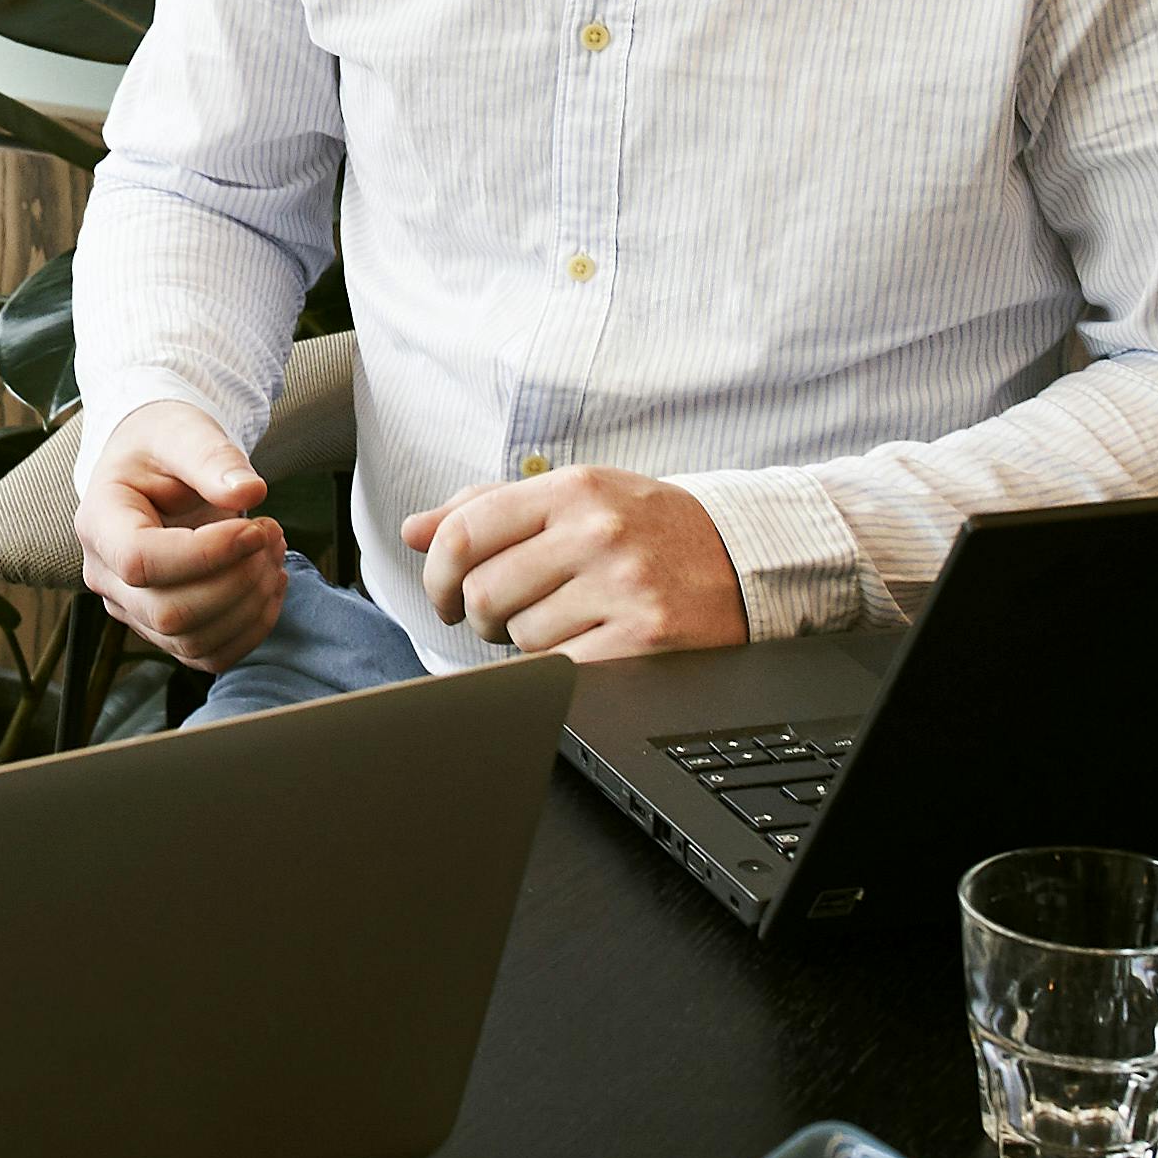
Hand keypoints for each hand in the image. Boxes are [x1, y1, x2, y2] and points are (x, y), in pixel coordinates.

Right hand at [81, 401, 287, 675]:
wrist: (156, 464)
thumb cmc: (163, 444)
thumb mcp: (184, 432)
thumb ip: (213, 457)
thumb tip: (249, 492)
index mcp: (99, 522)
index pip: (141, 561)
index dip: (206, 554)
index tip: (254, 527)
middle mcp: (105, 574)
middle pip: (169, 612)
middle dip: (237, 581)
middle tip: (272, 534)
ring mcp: (131, 608)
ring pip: (193, 641)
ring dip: (251, 605)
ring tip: (275, 553)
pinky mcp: (163, 628)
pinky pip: (209, 654)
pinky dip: (251, 629)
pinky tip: (271, 585)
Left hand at [410, 464, 749, 659]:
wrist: (743, 558)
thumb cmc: (647, 528)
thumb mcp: (576, 496)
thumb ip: (490, 507)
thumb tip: (414, 529)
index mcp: (573, 489)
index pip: (466, 530)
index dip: (437, 572)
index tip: (443, 595)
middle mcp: (597, 531)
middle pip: (485, 592)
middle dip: (481, 616)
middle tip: (504, 617)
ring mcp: (624, 585)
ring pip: (523, 636)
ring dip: (529, 641)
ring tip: (564, 621)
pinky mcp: (645, 637)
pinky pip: (563, 668)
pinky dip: (563, 665)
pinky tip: (587, 644)